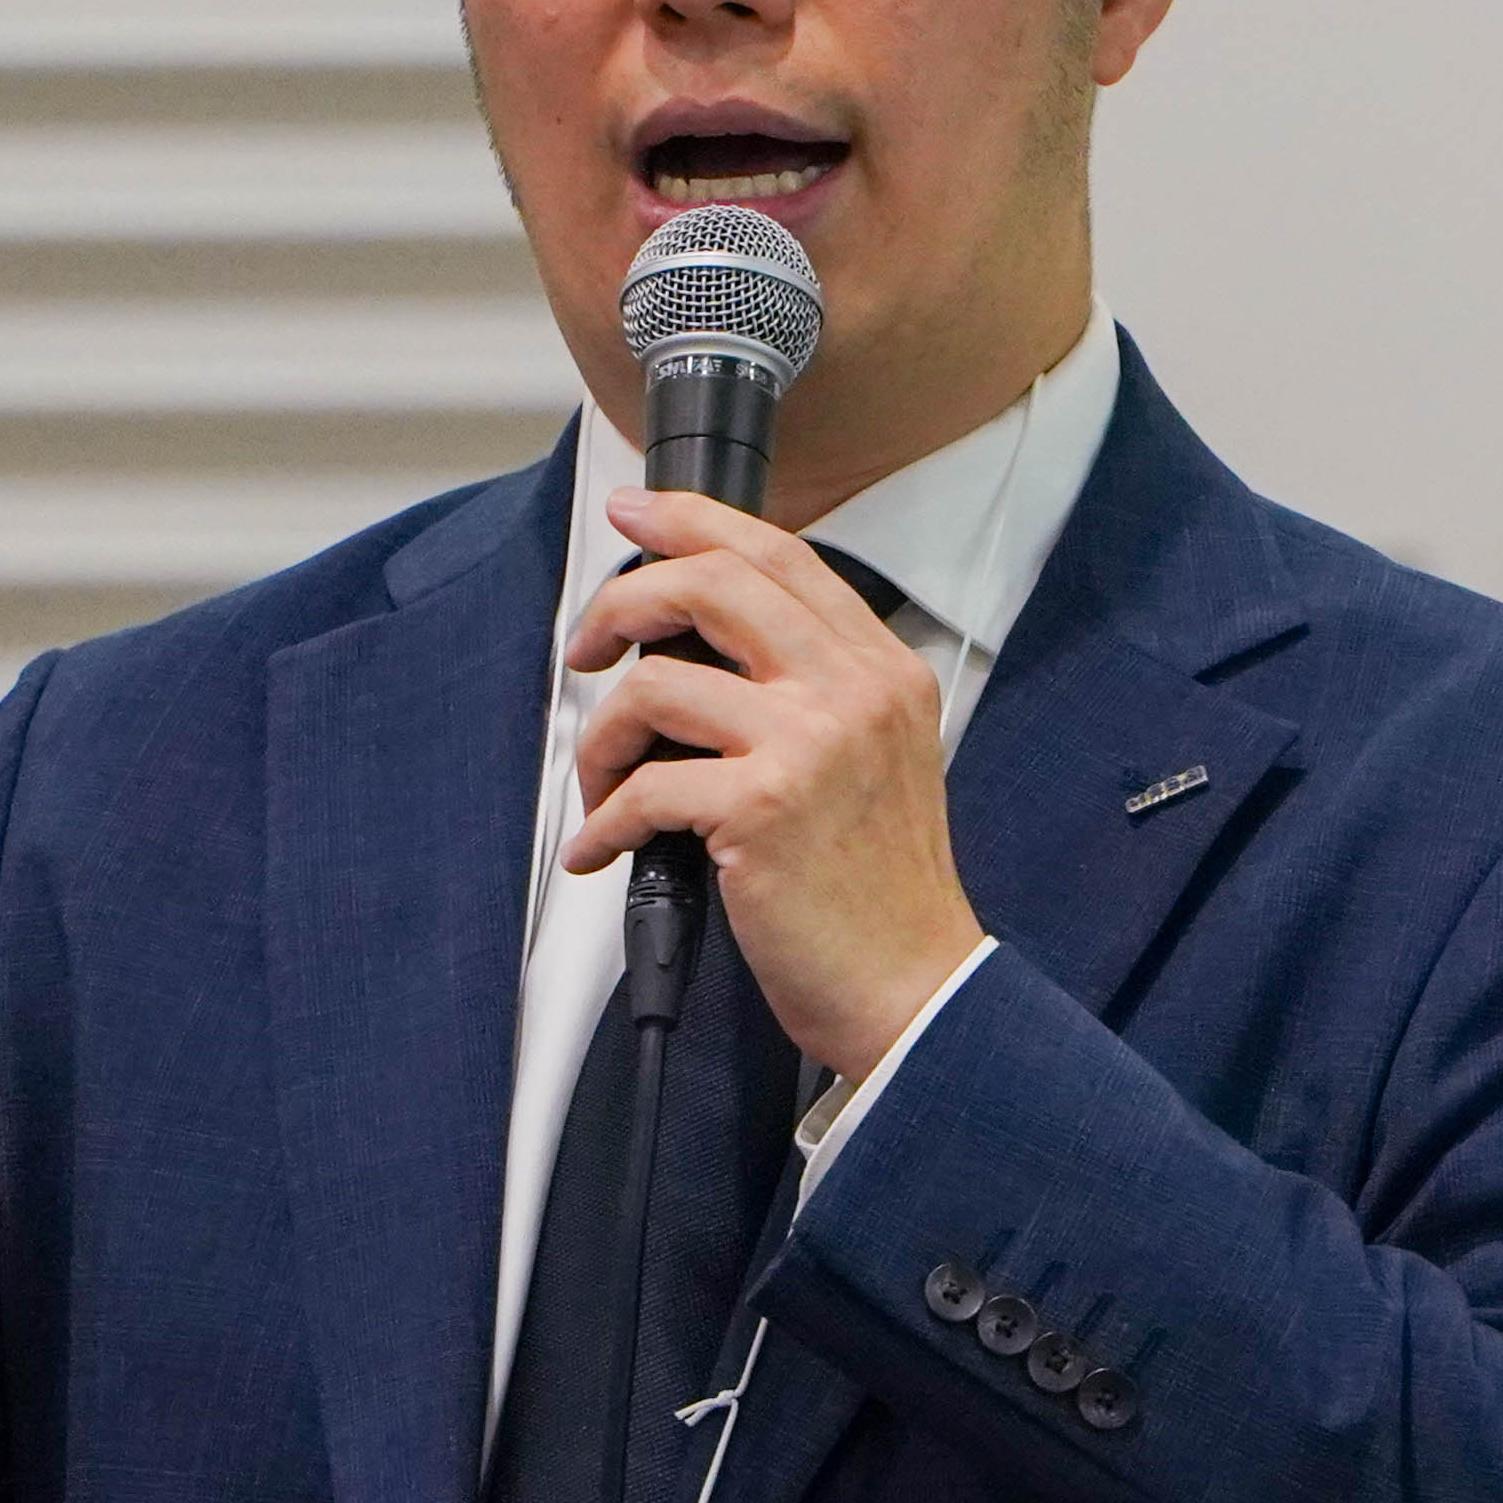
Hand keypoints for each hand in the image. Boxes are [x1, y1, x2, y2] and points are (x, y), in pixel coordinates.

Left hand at [563, 485, 989, 1078]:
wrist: (915, 988)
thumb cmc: (881, 891)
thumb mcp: (877, 760)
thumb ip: (815, 691)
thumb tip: (696, 649)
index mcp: (882, 670)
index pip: (779, 555)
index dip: (694, 520)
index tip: (636, 514)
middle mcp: (853, 692)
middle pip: (711, 583)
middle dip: (621, 603)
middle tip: (587, 649)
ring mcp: (810, 746)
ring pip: (656, 684)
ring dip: (602, 738)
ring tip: (603, 785)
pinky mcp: (762, 810)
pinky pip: (644, 786)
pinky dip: (605, 821)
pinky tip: (605, 847)